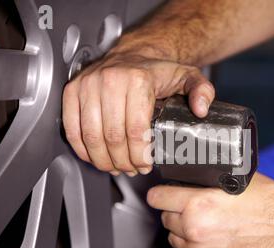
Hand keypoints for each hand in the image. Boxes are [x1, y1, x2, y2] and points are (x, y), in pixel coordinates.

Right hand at [62, 51, 214, 175]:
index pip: (135, 131)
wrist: (133, 54)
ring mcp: (88, 86)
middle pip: (112, 137)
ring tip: (115, 166)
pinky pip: (72, 128)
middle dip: (123, 161)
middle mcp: (109, 80)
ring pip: (91, 136)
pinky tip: (94, 156)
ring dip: (103, 159)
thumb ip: (202, 91)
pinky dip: (82, 148)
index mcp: (136, 79)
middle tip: (131, 168)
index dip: (139, 155)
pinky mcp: (73, 92)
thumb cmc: (156, 70)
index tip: (145, 164)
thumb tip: (201, 109)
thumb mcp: (188, 77)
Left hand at [147, 173, 273, 247]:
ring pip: (173, 240)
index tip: (162, 194)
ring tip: (197, 225)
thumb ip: (204, 181)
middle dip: (175, 211)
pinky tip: (197, 244)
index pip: (158, 198)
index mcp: (199, 203)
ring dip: (181, 231)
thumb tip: (188, 180)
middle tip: (189, 207)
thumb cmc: (268, 202)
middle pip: (166, 219)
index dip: (160, 193)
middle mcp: (196, 229)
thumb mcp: (233, 178)